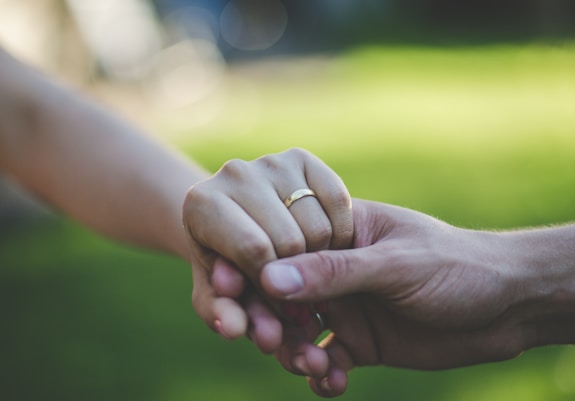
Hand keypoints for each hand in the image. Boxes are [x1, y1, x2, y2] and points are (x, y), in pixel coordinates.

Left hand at [183, 148, 352, 351]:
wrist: (235, 224)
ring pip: (317, 225)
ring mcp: (271, 161)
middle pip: (288, 240)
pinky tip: (324, 248)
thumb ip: (225, 315)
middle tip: (299, 297)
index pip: (253, 250)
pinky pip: (338, 201)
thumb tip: (234, 330)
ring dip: (323, 261)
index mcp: (201, 203)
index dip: (274, 289)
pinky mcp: (302, 157)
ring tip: (306, 272)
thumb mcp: (220, 297)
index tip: (279, 308)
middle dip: (298, 280)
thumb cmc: (225, 267)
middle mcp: (234, 172)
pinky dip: (341, 233)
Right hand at [260, 199, 524, 395]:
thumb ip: (335, 272)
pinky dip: (322, 374)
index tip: (232, 292)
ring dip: (295, 351)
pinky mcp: (361, 341)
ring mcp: (347, 306)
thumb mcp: (396, 264)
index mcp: (341, 232)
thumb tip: (269, 278)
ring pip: (299, 331)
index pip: (283, 245)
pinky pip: (326, 359)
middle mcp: (337, 269)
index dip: (253, 268)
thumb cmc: (457, 266)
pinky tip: (331, 383)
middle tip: (268, 342)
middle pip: (282, 293)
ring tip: (313, 366)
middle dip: (269, 318)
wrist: (510, 305)